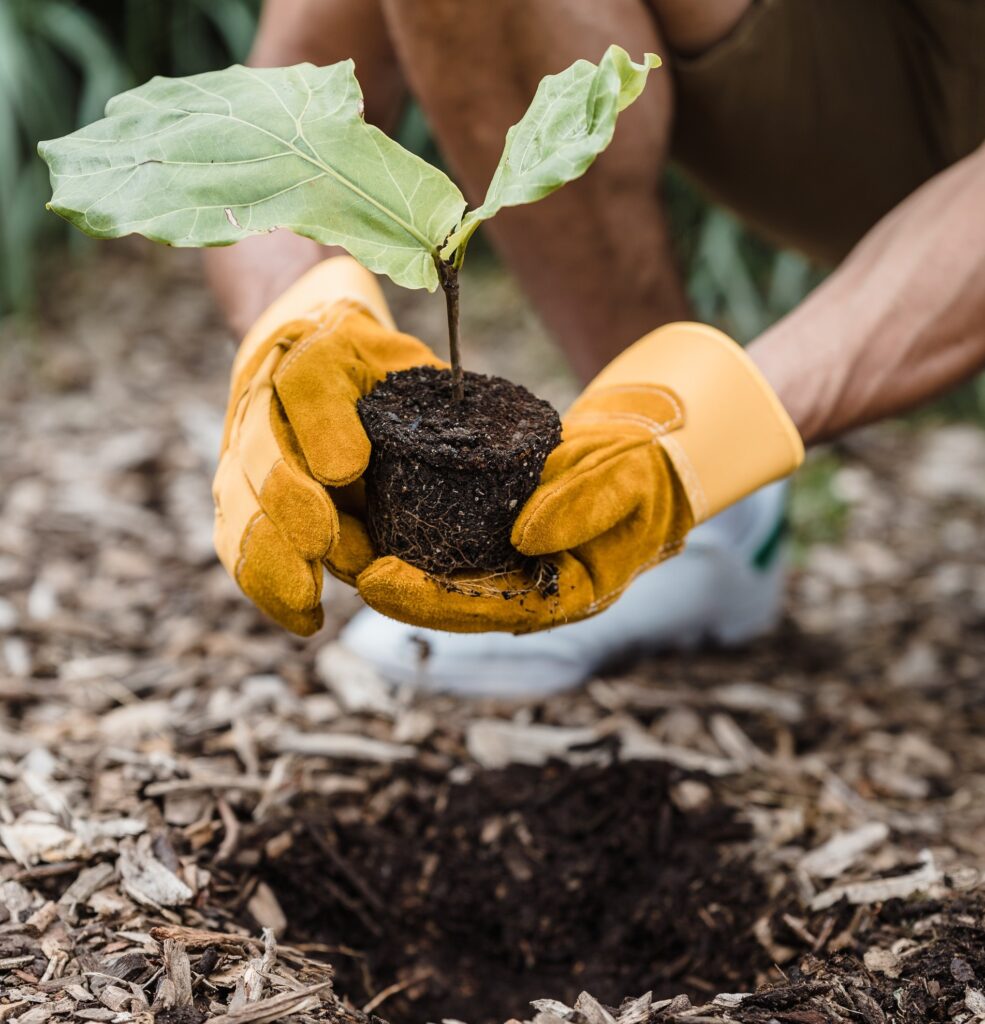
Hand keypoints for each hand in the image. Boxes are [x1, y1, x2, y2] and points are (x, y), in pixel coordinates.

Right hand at [212, 256, 441, 634]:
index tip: (346, 470)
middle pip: (261, 453)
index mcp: (304, 353)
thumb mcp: (393, 360)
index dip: (323, 425)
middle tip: (318, 552)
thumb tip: (345, 472)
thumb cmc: (366, 361)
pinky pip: (236, 540)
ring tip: (305, 603)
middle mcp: (260, 401)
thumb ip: (387, 403)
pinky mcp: (239, 492)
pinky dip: (261, 582)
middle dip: (287, 508)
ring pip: (241, 505)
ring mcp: (242, 449)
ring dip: (268, 555)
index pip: (306, 378)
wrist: (307, 337)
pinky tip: (299, 616)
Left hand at [356, 322, 804, 632]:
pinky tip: (363, 507)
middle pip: (444, 599)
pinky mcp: (489, 532)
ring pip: (434, 571)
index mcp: (559, 595)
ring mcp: (504, 564)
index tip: (375, 581)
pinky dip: (401, 527)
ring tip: (333, 534)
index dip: (427, 602)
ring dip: (383, 558)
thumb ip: (586, 507)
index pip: (483, 610)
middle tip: (333, 556)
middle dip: (387, 584)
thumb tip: (526, 536)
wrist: (645, 463)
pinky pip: (439, 536)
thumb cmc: (646, 478)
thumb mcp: (629, 483)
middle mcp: (523, 588)